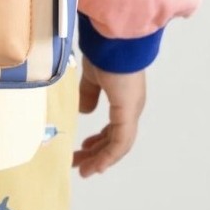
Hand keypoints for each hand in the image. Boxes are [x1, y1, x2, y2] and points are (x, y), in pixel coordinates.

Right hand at [72, 59, 145, 176]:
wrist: (114, 39)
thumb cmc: (102, 52)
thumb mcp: (92, 76)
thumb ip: (89, 93)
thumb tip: (85, 111)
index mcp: (123, 99)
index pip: (114, 128)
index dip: (100, 141)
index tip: (84, 149)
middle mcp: (131, 108)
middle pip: (115, 140)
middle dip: (97, 154)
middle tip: (78, 163)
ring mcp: (131, 111)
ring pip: (118, 145)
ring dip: (101, 159)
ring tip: (84, 171)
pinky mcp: (127, 112)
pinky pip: (120, 142)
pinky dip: (109, 156)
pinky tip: (97, 166)